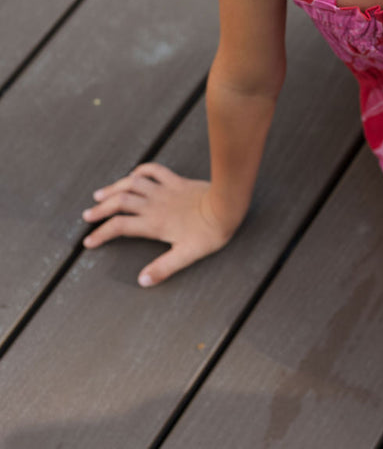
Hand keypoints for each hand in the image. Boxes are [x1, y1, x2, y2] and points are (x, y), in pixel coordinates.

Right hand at [82, 162, 237, 286]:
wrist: (226, 206)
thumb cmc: (209, 233)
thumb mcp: (186, 255)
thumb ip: (163, 267)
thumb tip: (142, 281)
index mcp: (153, 224)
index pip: (119, 227)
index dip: (101, 234)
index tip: (89, 241)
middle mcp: (154, 204)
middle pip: (120, 202)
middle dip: (101, 209)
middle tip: (87, 215)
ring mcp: (164, 190)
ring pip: (132, 184)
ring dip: (114, 188)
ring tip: (100, 194)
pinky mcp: (175, 180)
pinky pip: (154, 170)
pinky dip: (140, 170)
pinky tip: (133, 175)